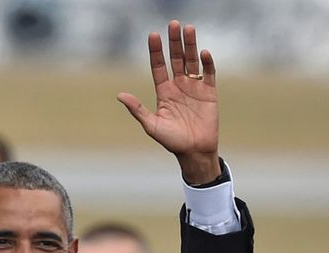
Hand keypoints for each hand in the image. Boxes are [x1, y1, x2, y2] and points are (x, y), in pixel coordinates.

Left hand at [118, 21, 221, 184]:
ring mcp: (194, 88)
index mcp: (164, 92)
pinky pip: (208, 74)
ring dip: (190, 45)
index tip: (153, 35)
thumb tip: (119, 95)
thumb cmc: (172, 141)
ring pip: (191, 61)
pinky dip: (206, 63)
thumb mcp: (152, 125)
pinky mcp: (209, 92)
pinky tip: (203, 52)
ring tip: (188, 29)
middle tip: (173, 24)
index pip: (158, 66)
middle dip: (174, 42)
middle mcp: (178, 86)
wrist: (194, 152)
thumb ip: (137, 109)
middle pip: (175, 58)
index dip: (156, 51)